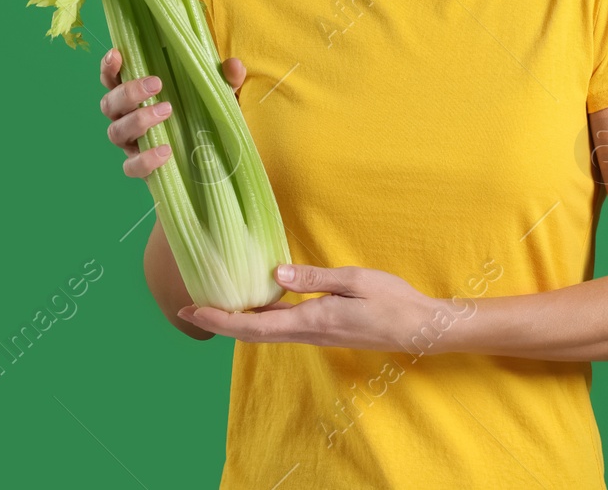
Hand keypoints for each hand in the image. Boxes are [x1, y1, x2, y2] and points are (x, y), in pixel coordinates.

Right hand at [99, 48, 247, 177]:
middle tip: (157, 84)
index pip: (112, 79)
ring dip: (138, 120)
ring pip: (115, 131)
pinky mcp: (140, 168)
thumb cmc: (204, 118)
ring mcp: (131, 144)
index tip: (118, 55)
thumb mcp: (220, 97)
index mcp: (137, 96)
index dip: (109, 67)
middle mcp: (127, 118)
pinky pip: (131, 166)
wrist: (212, 161)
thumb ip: (226, 80)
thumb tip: (233, 65)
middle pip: (109, 104)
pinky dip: (145, 159)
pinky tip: (166, 151)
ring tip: (167, 111)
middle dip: (129, 92)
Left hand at [179, 264, 446, 350]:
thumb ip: (314, 278)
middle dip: (218, 322)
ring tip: (214, 305)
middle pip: (252, 333)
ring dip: (236, 322)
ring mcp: (316, 334)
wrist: (419, 327)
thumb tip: (275, 274)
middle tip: (187, 308)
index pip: (255, 326)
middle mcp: (308, 332)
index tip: (191, 310)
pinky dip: (259, 320)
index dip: (220, 320)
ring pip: (265, 332)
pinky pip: (282, 328)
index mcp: (312, 320)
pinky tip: (256, 306)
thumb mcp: (354, 280)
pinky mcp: (324, 330)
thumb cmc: (391, 300)